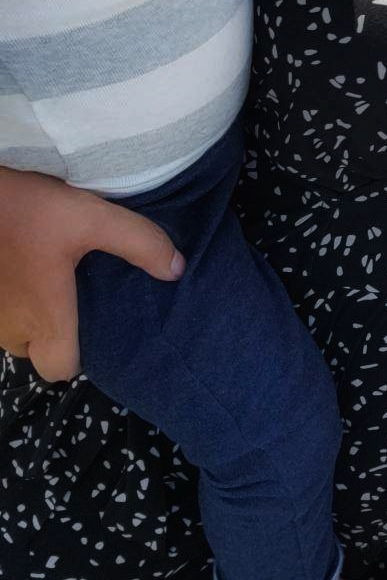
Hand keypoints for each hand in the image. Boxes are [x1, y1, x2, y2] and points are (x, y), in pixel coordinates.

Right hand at [0, 167, 183, 380]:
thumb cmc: (27, 210)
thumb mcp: (91, 217)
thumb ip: (138, 243)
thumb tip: (176, 269)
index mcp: (42, 318)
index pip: (61, 369)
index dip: (80, 355)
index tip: (95, 326)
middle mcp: (9, 326)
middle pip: (38, 351)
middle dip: (57, 333)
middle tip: (79, 299)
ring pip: (16, 332)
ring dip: (33, 315)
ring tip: (56, 279)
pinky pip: (1, 312)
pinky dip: (15, 298)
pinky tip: (30, 266)